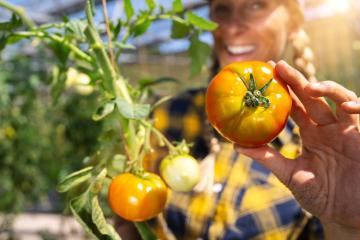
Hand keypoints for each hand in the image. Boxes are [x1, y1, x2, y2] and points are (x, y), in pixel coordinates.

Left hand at [234, 61, 359, 235]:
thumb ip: (268, 158)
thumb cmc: (321, 196)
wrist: (347, 215)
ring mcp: (347, 130)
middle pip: (312, 97)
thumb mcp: (290, 174)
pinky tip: (347, 105)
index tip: (265, 76)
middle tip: (278, 66)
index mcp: (311, 134)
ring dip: (326, 89)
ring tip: (308, 86)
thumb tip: (237, 146)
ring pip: (339, 99)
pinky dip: (358, 106)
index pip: (294, 106)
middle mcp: (328, 128)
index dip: (282, 91)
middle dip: (296, 80)